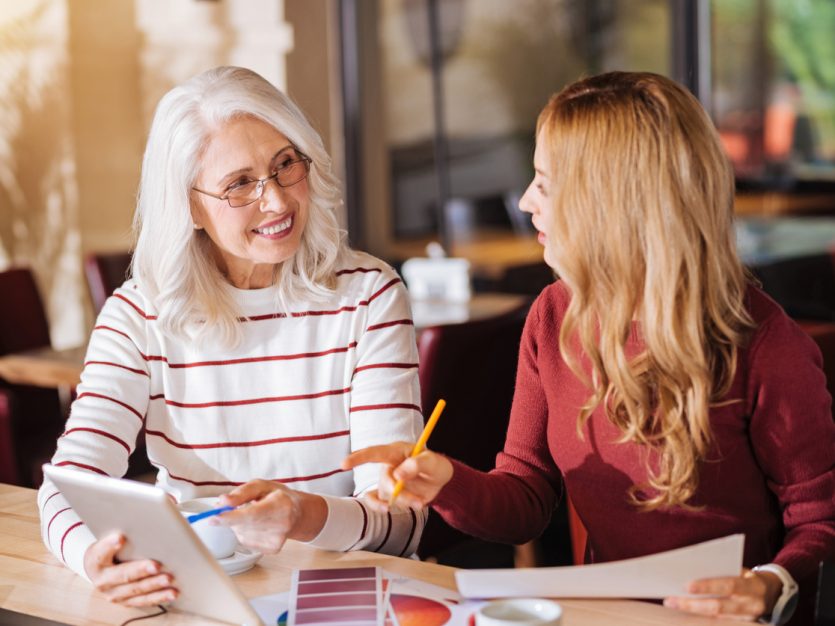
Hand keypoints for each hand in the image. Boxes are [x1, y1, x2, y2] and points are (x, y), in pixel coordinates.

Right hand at [84, 532, 176, 606]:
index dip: (109, 545)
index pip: (100, 552)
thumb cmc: (110, 548)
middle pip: (122, 574)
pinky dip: (159, 597)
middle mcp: (102, 579)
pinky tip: (172, 592)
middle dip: (140, 569)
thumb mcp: (111, 534)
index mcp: (95, 559)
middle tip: (156, 564)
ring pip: (136, 590)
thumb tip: (160, 503)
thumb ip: (128, 523)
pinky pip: (144, 601)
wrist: (99, 568)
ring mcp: (114, 593)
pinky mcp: (126, 601)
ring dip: (154, 585)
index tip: (120, 537)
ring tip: (169, 578)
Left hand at [215, 480, 326, 552]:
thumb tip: (222, 501)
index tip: (213, 517)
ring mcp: (278, 539)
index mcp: (282, 504)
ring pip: (242, 535)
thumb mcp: (261, 485)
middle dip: (230, 518)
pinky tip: (257, 525)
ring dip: (239, 525)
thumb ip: (241, 492)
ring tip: (253, 515)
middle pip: (245, 526)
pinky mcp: (273, 549)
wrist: (298, 513)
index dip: (231, 517)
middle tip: (230, 508)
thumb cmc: (279, 496)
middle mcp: (282, 524)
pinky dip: (245, 532)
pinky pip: (246, 542)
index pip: (252, 514)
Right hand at [341, 442, 453, 512]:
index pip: (374, 453)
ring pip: (385, 494)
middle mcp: (387, 465)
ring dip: (402, 501)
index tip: (343, 464)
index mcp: (396, 451)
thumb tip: (398, 474)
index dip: (358, 457)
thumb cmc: (434, 465)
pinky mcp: (387, 493)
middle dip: (401, 493)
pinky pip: (376, 501)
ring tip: (419, 503)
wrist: (438, 479)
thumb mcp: (432, 462)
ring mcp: (385, 480)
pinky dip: (380, 507)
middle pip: (385, 481)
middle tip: (419, 501)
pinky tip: (388, 510)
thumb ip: (417, 464)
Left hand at [663, 569, 782, 620]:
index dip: (707, 586)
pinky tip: (684, 612)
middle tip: (670, 600)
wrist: (771, 594)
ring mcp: (747, 619)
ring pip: (716, 618)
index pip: (728, 585)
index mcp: (751, 586)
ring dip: (692, 612)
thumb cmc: (747, 577)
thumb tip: (691, 571)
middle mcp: (751, 605)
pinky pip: (718, 623)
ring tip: (672, 604)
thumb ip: (722, 571)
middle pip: (718, 607)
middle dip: (692, 604)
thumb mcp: (741, 570)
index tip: (686, 585)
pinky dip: (700, 618)